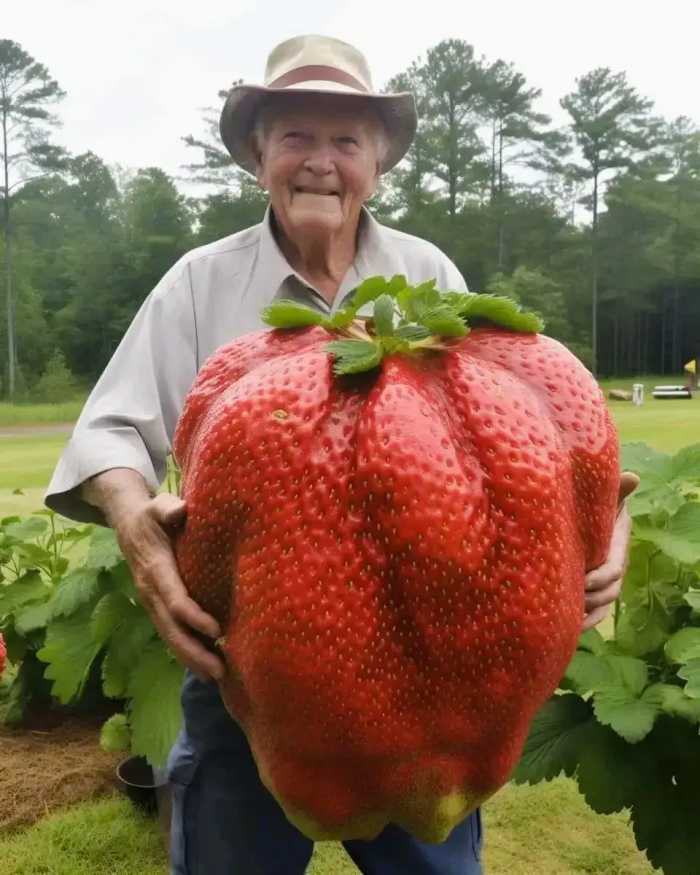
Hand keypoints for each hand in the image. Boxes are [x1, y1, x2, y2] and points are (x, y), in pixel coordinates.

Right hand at [113, 493, 224, 682]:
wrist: (128, 525)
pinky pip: (170, 633)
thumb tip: (180, 511)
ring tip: (216, 677)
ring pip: (169, 636)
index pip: (175, 598)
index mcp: (155, 569)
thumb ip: (168, 508)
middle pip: (171, 628)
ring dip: (191, 659)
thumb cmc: (152, 514)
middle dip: (194, 652)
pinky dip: (186, 652)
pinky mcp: (156, 607)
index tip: (217, 630)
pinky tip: (205, 666)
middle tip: (219, 672)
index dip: (194, 617)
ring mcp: (151, 603)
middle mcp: (150, 592)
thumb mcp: (158, 505)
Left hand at [582, 471, 639, 629]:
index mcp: (617, 548)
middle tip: (570, 599)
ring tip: (569, 619)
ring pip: (603, 605)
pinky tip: (570, 629)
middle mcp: (614, 568)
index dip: (600, 576)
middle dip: (591, 598)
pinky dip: (586, 622)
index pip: (613, 568)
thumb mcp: (605, 497)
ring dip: (588, 613)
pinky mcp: (593, 590)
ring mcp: (605, 582)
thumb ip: (616, 490)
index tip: (583, 579)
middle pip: (609, 592)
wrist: (584, 515)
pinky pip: (596, 613)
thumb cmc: (594, 504)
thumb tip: (632, 477)